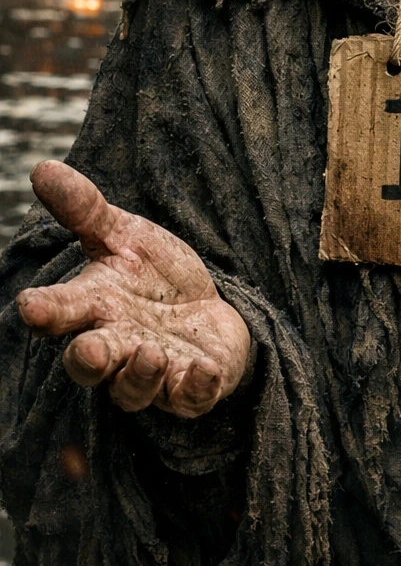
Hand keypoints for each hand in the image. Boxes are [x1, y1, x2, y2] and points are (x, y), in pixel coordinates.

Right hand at [17, 162, 250, 416]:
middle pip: (90, 365)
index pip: (61, 312)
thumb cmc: (153, 277)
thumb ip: (86, 209)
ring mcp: (154, 374)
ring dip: (141, 375)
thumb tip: (42, 167)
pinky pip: (190, 398)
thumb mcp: (125, 235)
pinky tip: (204, 370)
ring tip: (150, 352)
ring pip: (134, 390)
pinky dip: (196, 387)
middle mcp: (117, 347)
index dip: (45, 311)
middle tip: (88, 350)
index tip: (30, 307)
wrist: (205, 311)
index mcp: (94, 308)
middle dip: (88, 361)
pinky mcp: (191, 388)